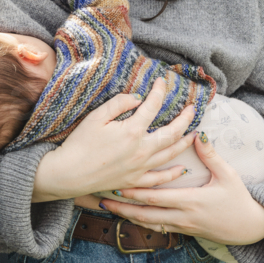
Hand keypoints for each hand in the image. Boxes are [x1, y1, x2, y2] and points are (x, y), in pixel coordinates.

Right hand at [33, 82, 196, 201]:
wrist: (69, 174)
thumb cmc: (80, 143)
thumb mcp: (96, 117)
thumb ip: (119, 104)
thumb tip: (138, 98)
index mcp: (132, 131)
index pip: (153, 106)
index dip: (159, 91)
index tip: (162, 82)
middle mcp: (142, 150)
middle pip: (172, 132)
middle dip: (185, 118)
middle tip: (193, 109)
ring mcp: (141, 167)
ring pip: (170, 154)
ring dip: (184, 142)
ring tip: (194, 134)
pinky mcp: (135, 181)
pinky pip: (160, 178)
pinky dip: (172, 174)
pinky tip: (180, 169)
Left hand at [99, 132, 263, 243]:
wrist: (250, 228)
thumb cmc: (239, 199)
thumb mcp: (228, 174)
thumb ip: (210, 155)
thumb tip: (197, 134)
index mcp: (190, 200)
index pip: (156, 196)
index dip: (135, 191)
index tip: (117, 182)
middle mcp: (182, 216)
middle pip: (145, 213)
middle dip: (123, 206)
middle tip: (103, 197)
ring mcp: (182, 226)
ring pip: (148, 223)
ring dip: (128, 216)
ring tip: (109, 207)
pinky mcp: (184, 231)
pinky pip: (158, 228)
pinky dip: (142, 222)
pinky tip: (129, 217)